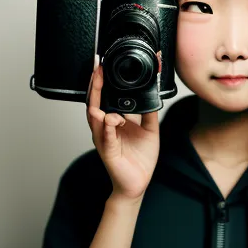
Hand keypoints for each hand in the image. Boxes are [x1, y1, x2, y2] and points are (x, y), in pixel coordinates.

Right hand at [85, 60, 159, 201]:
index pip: (106, 97)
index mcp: (115, 121)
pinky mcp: (109, 152)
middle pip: (95, 102)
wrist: (138, 182)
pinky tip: (110, 118)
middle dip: (95, 85)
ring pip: (95, 118)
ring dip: (96, 101)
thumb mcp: (150, 129)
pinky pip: (106, 138)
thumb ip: (149, 112)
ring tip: (97, 85)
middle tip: (97, 67)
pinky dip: (108, 127)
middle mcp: (106, 128)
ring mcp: (105, 139)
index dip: (104, 82)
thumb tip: (153, 92)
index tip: (105, 65)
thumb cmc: (140, 158)